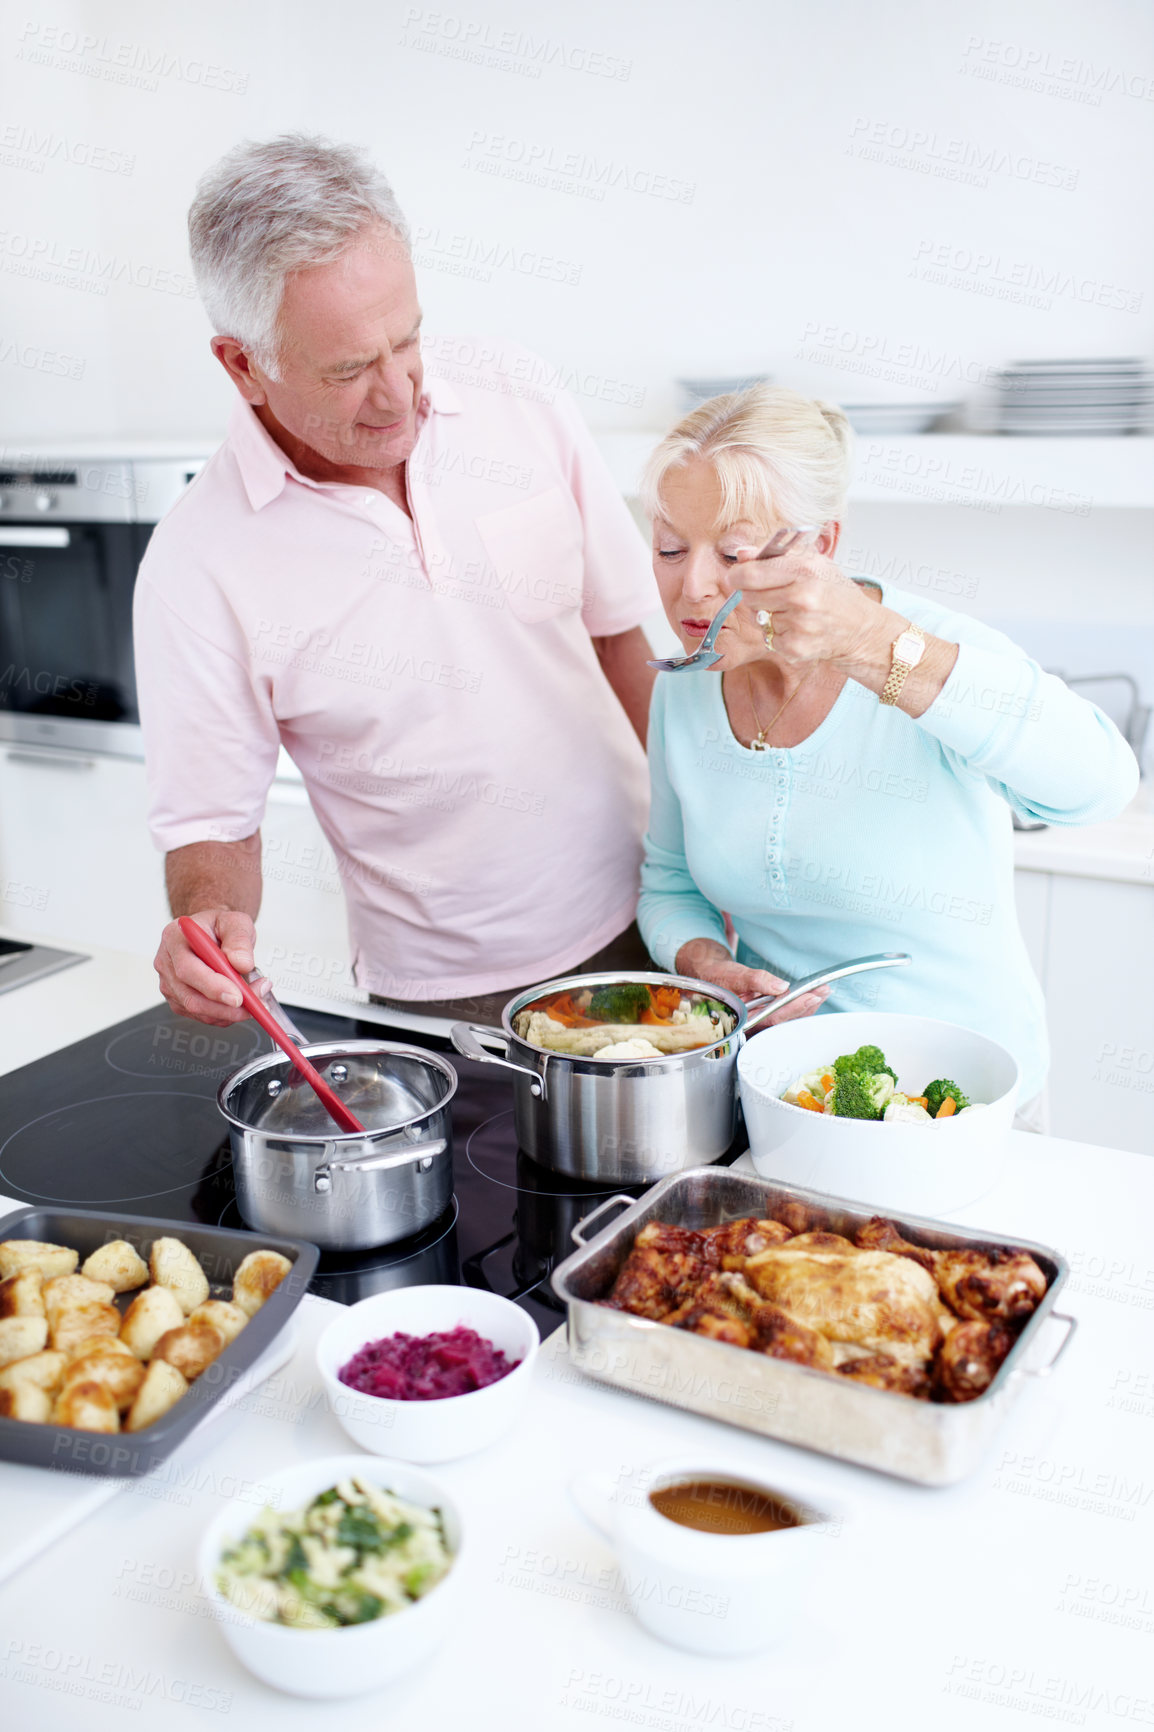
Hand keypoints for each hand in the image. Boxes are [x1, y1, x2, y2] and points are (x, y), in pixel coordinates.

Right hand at [154, 909, 258, 1026]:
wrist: (211, 933)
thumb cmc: (219, 926)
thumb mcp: (235, 922)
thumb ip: (239, 940)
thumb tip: (242, 964)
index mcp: (175, 938)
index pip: (188, 969)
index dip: (213, 986)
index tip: (238, 996)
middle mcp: (167, 963)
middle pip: (191, 997)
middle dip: (226, 1007)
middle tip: (256, 1002)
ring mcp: (170, 985)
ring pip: (199, 1010)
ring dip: (231, 1011)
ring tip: (255, 996)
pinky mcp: (179, 1000)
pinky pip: (203, 1016)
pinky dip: (226, 1014)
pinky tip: (241, 1002)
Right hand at [675, 939, 828, 1025]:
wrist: (708, 978)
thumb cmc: (718, 978)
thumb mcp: (734, 974)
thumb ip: (756, 980)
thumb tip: (781, 985)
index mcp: (741, 1020)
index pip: (773, 1017)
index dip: (794, 1008)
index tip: (811, 996)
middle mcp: (751, 1026)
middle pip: (784, 1022)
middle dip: (806, 1007)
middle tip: (823, 991)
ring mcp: (758, 1024)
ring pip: (786, 1021)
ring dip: (806, 1007)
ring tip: (822, 992)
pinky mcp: (763, 1019)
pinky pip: (784, 1016)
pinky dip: (798, 1007)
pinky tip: (811, 997)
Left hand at [731, 537, 891, 674]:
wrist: (860, 628)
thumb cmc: (834, 593)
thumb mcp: (812, 563)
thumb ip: (773, 556)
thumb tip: (741, 553)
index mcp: (805, 570)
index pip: (750, 574)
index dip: (738, 575)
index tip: (738, 576)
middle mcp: (801, 597)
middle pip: (748, 597)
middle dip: (754, 595)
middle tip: (774, 595)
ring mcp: (798, 625)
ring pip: (758, 618)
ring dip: (769, 616)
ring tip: (793, 612)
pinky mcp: (795, 648)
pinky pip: (767, 638)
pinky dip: (777, 634)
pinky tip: (797, 628)